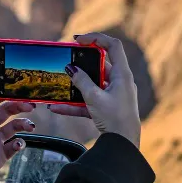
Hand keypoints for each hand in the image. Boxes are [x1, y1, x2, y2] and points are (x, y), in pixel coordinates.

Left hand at [0, 86, 35, 182]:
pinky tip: (19, 144)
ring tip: (29, 126)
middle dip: (19, 108)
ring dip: (22, 125)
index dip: (5, 97)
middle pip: (6, 114)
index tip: (18, 92)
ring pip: (13, 129)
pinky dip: (19, 144)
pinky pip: (13, 147)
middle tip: (30, 106)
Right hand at [49, 32, 140, 146]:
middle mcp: (120, 82)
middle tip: (66, 59)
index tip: (78, 40)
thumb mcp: (95, 98)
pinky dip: (75, 103)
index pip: (112, 46)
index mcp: (122, 74)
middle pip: (100, 64)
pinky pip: (89, 101)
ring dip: (76, 85)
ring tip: (60, 84)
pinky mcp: (107, 107)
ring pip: (92, 84)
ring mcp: (113, 95)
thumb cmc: (115, 119)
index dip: (96, 38)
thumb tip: (71, 68)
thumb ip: (82, 81)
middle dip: (82, 63)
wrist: (123, 144)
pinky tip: (57, 108)